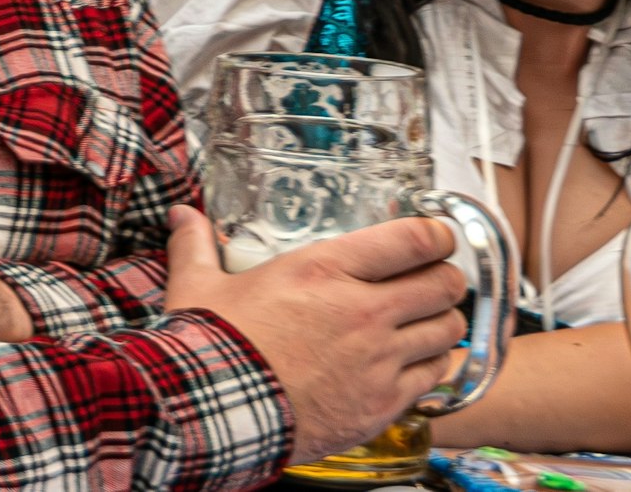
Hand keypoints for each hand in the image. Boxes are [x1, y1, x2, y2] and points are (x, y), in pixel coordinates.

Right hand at [162, 206, 471, 460]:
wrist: (221, 413)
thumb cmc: (214, 347)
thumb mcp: (198, 286)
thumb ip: (196, 246)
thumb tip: (182, 217)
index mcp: (324, 270)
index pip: (411, 240)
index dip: (435, 234)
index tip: (435, 236)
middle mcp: (363, 310)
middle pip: (443, 284)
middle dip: (446, 278)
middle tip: (434, 279)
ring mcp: (380, 358)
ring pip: (447, 330)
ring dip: (442, 322)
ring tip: (426, 322)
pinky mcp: (385, 401)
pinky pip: (433, 376)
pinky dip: (430, 366)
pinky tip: (412, 362)